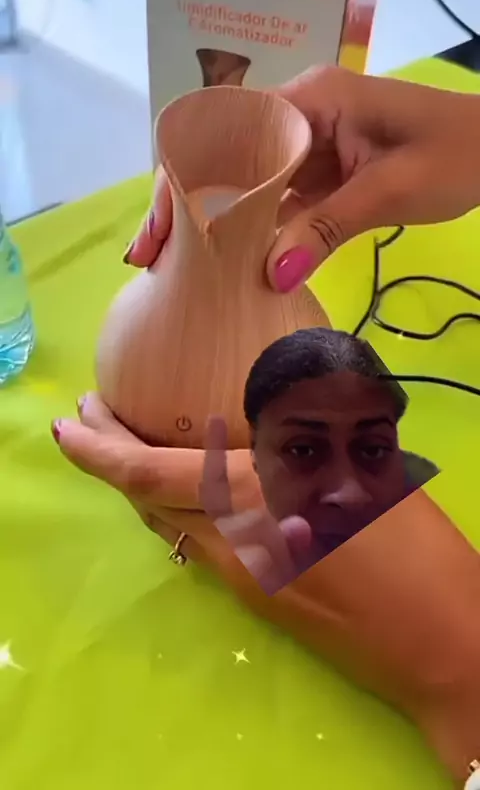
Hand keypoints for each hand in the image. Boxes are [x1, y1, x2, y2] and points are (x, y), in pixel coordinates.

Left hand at [54, 397, 479, 781]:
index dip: (98, 450)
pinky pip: (202, 545)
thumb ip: (302, 444)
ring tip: (132, 449)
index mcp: (262, 496)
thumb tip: (263, 419)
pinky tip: (192, 493)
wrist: (441, 641)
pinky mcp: (254, 599)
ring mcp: (240, 574)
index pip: (151, 474)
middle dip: (108, 459)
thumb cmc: (418, 542)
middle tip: (89, 421)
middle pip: (147, 499)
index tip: (68, 423)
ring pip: (171, 524)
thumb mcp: (366, 464)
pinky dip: (180, 513)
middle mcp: (234, 538)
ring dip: (142, 487)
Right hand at [123, 66, 479, 290]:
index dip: (187, 183)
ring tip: (174, 270)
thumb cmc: (455, 154)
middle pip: (225, 160)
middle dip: (185, 208)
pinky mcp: (322, 174)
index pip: (228, 136)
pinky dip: (252, 234)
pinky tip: (228, 266)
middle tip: (151, 258)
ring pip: (246, 185)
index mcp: (311, 100)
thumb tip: (270, 277)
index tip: (162, 231)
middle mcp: (299, 117)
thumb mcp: (390, 191)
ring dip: (213, 225)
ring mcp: (309, 147)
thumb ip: (328, 229)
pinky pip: (276, 202)